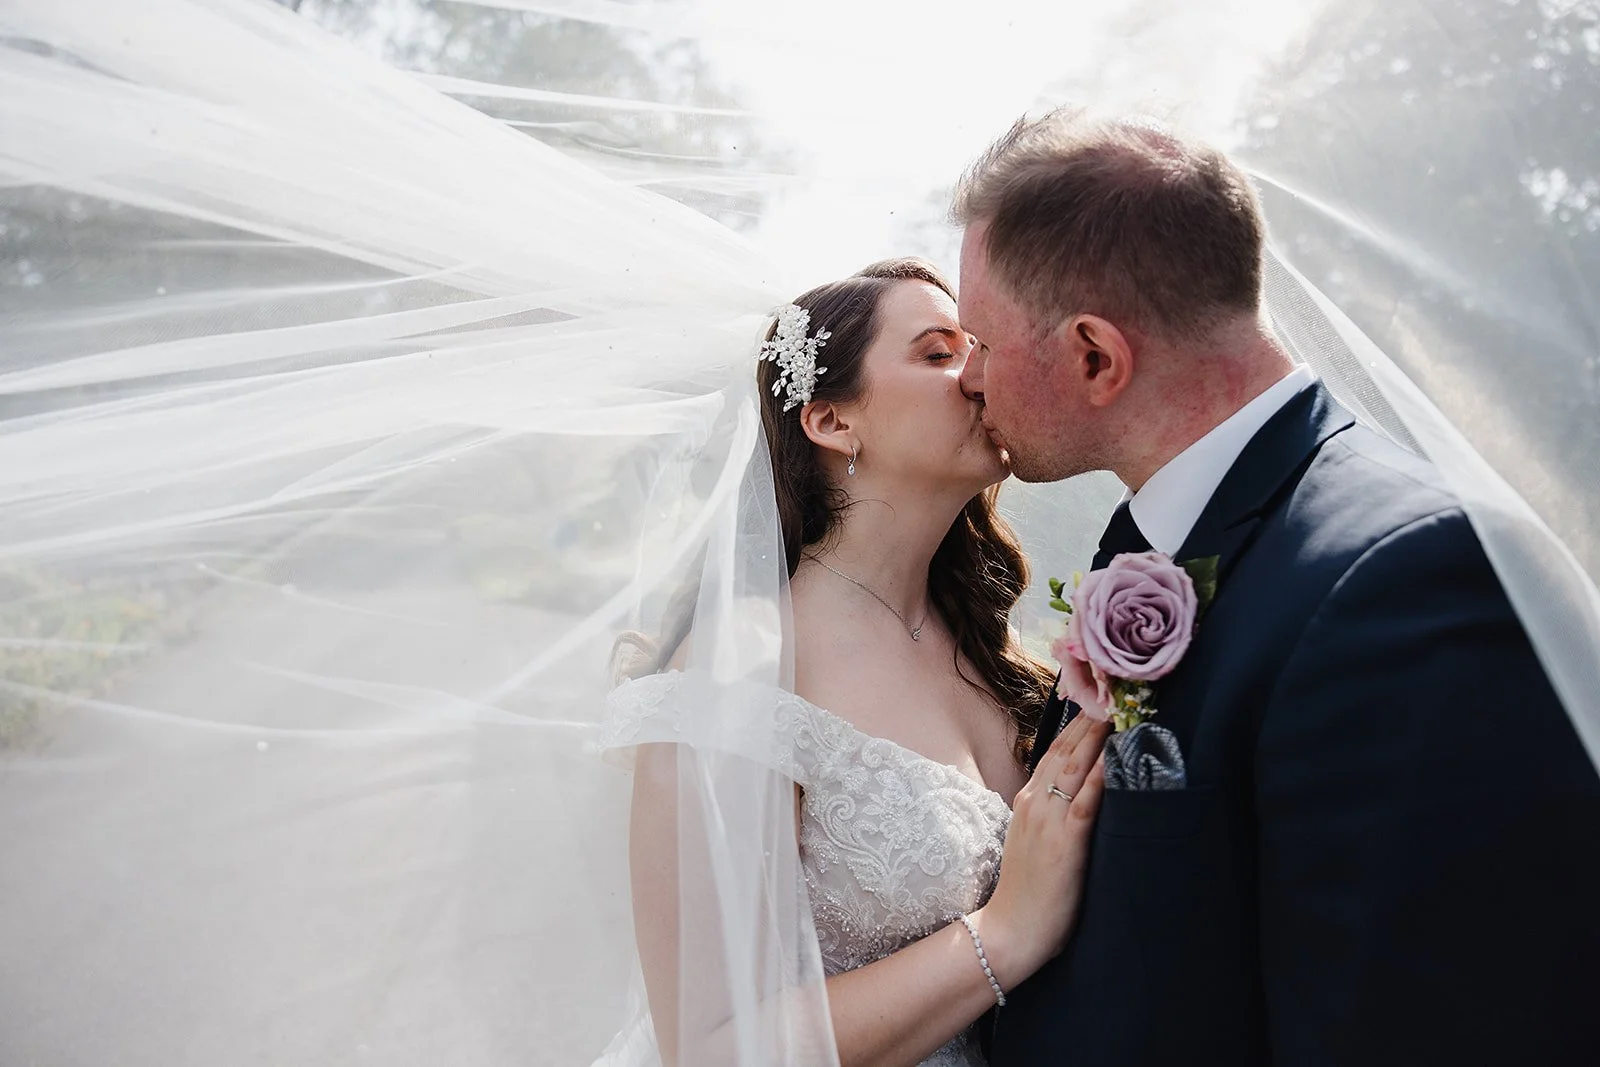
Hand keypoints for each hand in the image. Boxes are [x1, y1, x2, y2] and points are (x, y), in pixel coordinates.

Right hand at [971, 712, 1108, 989]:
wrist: (1011, 931)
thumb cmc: (1029, 891)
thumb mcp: (1034, 840)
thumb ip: (1053, 813)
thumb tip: (1079, 790)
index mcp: (1029, 800)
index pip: (1056, 748)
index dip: (1079, 719)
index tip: (1100, 694)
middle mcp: (1036, 802)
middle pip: (1067, 748)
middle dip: (1092, 714)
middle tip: (1114, 684)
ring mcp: (1048, 820)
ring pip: (1076, 766)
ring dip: (1099, 734)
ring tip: (1119, 705)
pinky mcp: (1064, 843)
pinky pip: (1086, 802)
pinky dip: (1102, 775)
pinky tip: (1116, 755)